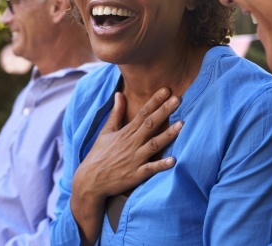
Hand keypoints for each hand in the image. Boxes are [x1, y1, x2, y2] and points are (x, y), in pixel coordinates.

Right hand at [71, 87, 182, 243]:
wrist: (90, 180)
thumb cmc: (99, 154)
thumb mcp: (106, 131)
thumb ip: (116, 112)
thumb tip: (119, 93)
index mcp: (126, 132)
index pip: (143, 113)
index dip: (155, 101)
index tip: (166, 90)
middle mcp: (132, 143)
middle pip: (151, 124)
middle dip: (164, 111)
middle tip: (178, 99)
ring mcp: (135, 159)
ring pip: (154, 144)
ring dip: (168, 135)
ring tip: (182, 125)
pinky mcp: (136, 175)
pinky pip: (151, 169)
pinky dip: (161, 165)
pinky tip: (173, 160)